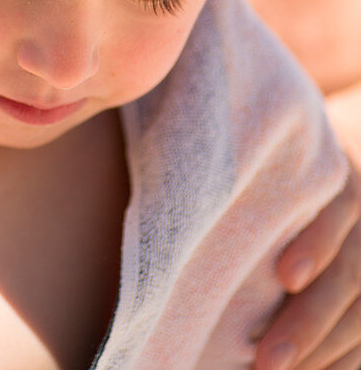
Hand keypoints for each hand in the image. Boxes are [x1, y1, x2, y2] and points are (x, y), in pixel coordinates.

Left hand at [253, 161, 360, 369]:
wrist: (291, 187)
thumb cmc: (254, 175)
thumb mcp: (251, 167)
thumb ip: (234, 176)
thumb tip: (174, 189)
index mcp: (336, 177)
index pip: (341, 204)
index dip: (318, 242)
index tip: (285, 277)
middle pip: (352, 272)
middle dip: (311, 322)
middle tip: (266, 362)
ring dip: (322, 353)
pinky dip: (337, 364)